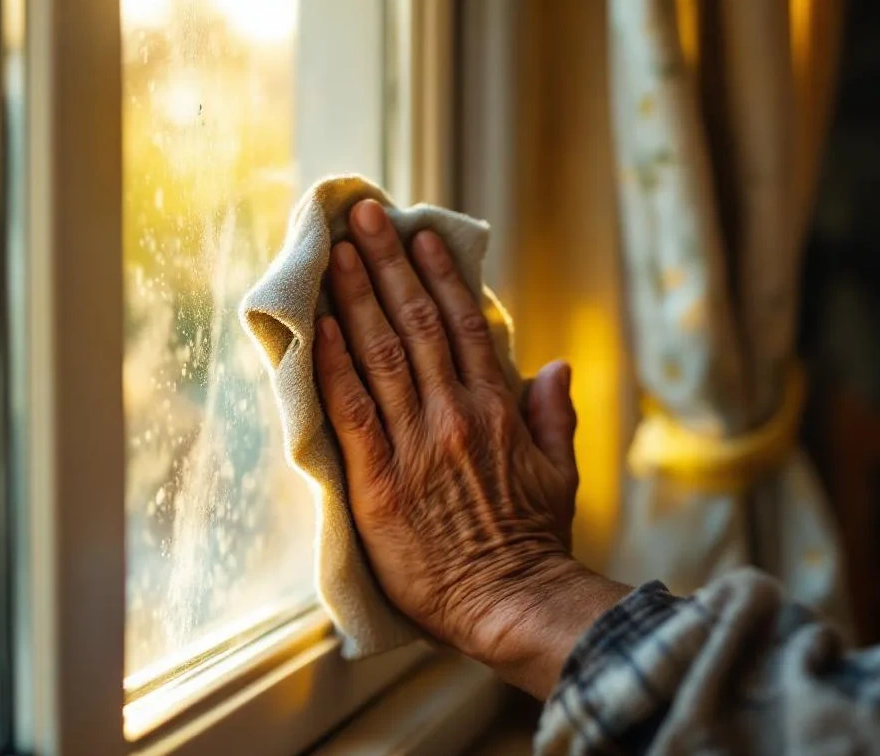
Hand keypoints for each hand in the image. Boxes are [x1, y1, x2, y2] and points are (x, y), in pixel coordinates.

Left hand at [313, 199, 628, 697]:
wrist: (511, 601)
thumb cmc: (534, 542)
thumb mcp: (560, 474)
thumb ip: (554, 416)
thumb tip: (555, 366)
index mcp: (496, 408)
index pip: (462, 324)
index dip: (438, 274)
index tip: (418, 235)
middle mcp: (454, 413)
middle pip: (415, 323)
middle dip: (386, 264)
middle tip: (362, 216)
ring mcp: (415, 442)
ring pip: (382, 353)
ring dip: (356, 297)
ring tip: (336, 251)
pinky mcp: (379, 479)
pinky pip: (353, 409)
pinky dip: (335, 364)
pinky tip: (319, 326)